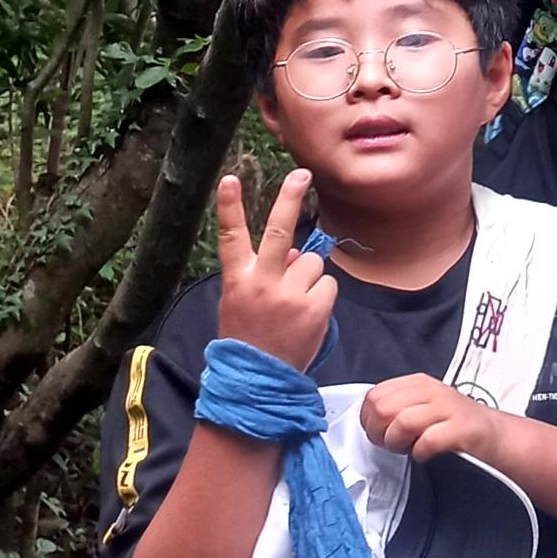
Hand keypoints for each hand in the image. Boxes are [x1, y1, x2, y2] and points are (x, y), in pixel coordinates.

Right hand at [215, 170, 336, 369]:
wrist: (257, 382)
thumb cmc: (250, 338)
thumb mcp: (243, 303)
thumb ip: (265, 273)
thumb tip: (292, 253)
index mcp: (237, 281)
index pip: (230, 237)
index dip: (229, 207)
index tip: (229, 179)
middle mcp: (262, 282)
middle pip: (278, 231)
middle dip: (290, 198)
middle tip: (302, 174)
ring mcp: (289, 294)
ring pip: (312, 263)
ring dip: (309, 278)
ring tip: (296, 306)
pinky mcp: (314, 307)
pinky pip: (327, 285)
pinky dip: (322, 297)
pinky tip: (308, 317)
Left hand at [360, 375, 499, 461]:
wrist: (494, 433)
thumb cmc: (453, 424)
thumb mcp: (422, 406)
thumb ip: (395, 407)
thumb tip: (367, 420)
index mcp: (418, 383)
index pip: (374, 395)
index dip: (369, 419)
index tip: (379, 432)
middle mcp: (432, 391)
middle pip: (383, 407)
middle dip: (380, 433)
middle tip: (392, 443)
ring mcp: (448, 408)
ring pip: (401, 422)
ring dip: (398, 443)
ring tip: (409, 448)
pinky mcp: (461, 428)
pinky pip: (427, 441)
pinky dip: (421, 452)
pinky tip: (426, 453)